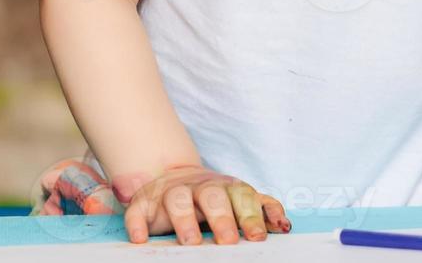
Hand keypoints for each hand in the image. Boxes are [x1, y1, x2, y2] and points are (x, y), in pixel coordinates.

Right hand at [115, 164, 291, 244]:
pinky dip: (137, 224)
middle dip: (222, 218)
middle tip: (228, 241)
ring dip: (184, 221)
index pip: (242, 197)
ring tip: (190, 244)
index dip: (250, 216)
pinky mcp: (144, 203)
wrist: (174, 177)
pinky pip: (137, 210)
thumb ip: (261, 211)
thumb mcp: (239, 200)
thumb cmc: (213, 198)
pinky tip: (141, 239)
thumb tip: (284, 227)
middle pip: (213, 196)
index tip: (257, 237)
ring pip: (177, 199)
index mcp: (226, 187)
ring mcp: (170, 193)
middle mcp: (199, 187)